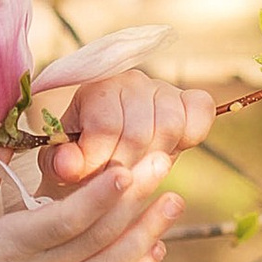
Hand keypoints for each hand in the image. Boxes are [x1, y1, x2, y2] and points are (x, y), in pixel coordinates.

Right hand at [0, 161, 182, 261]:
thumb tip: (4, 125)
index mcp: (10, 246)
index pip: (63, 221)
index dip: (98, 196)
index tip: (127, 168)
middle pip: (98, 238)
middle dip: (136, 200)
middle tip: (163, 163)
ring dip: (147, 234)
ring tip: (173, 203)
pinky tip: (154, 250)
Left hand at [46, 70, 215, 203]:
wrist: (112, 152)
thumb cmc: (83, 157)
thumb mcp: (63, 164)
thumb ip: (61, 163)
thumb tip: (69, 166)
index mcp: (95, 90)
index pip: (104, 126)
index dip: (99, 160)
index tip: (89, 177)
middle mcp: (130, 81)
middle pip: (138, 132)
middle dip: (126, 168)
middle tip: (116, 180)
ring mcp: (163, 88)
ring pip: (169, 126)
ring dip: (154, 158)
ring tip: (138, 169)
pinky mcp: (192, 100)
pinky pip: (200, 112)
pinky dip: (191, 135)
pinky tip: (169, 151)